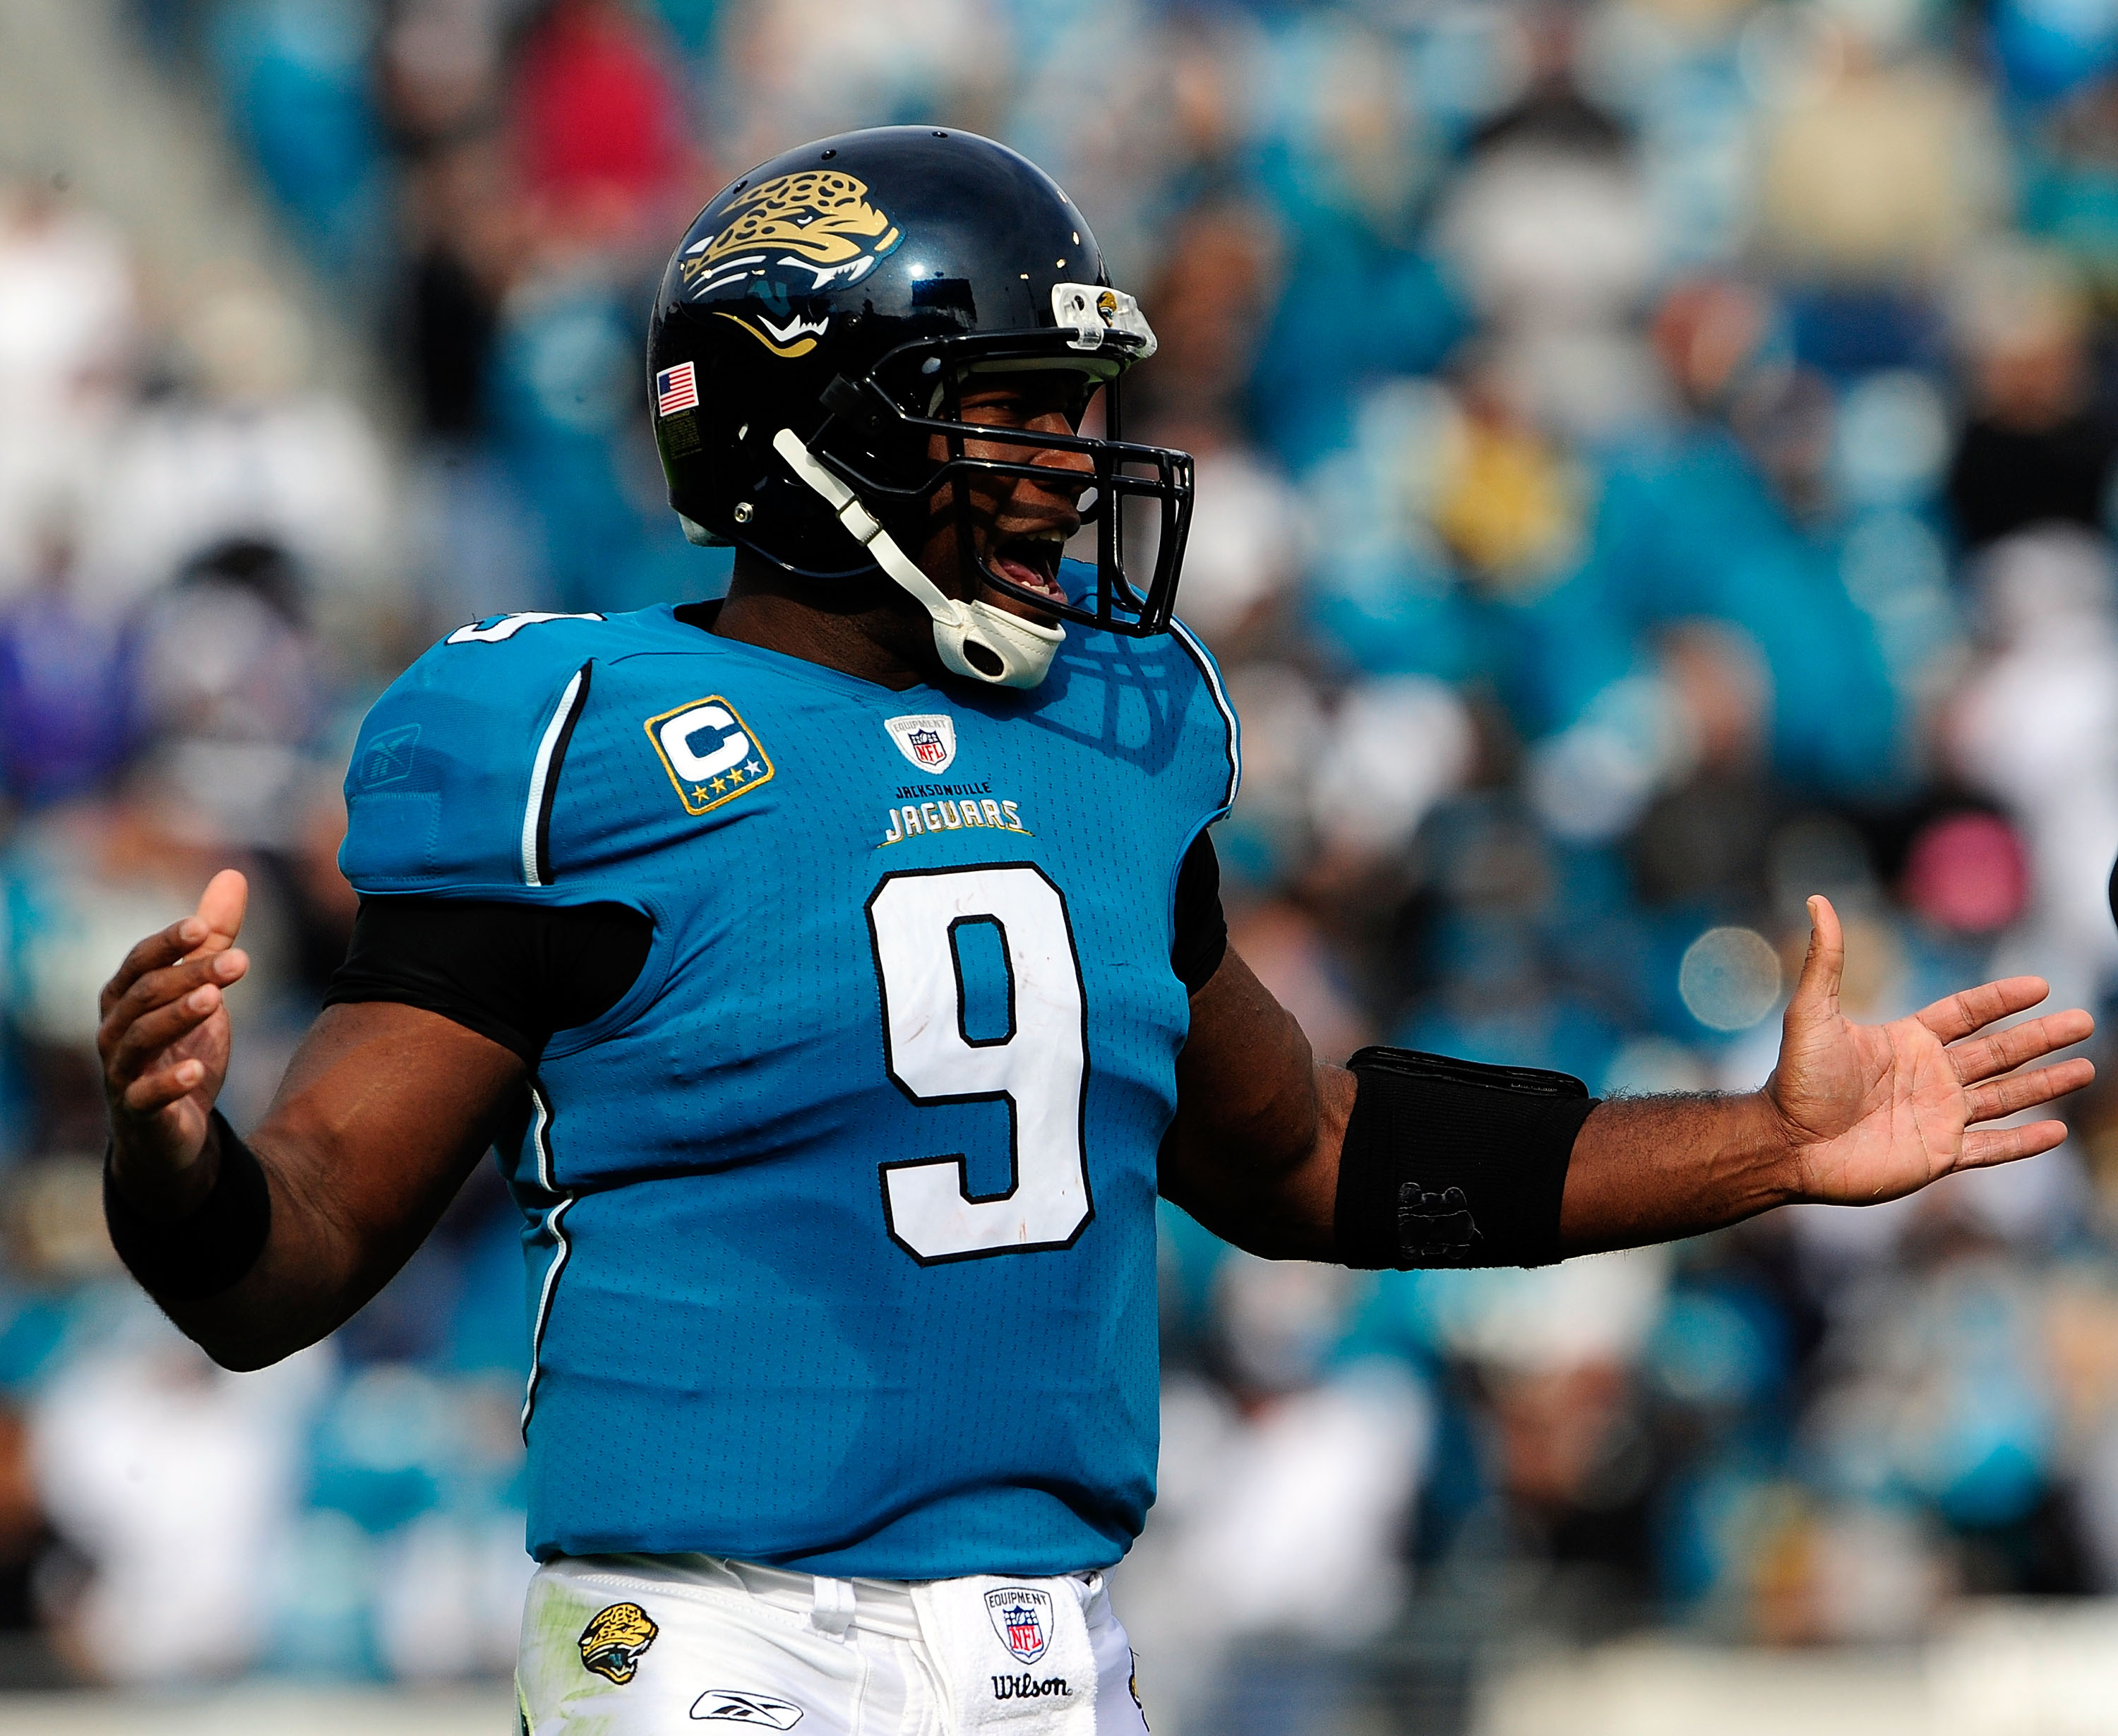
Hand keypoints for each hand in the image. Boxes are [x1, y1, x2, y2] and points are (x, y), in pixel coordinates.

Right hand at [97, 870, 250, 1212]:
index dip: (168, 943)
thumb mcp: (202, 989)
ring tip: (216, 1000)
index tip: (203, 926)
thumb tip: (234, 875)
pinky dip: (169, 1082)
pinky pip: (146, 1096)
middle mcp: (115, 1030)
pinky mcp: (138, 1111)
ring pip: (141, 1038)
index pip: (140, 962)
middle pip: (145, 995)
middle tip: (240, 961)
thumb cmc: (181, 1047)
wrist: (172, 1129)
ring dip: (177, 1017)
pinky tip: (198, 1069)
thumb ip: (215, 939)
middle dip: (190, 975)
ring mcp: (122, 1071)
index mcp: (126, 997)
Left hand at [1766, 895, 2094, 1205]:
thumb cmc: (1797, 1079)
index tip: (2042, 985)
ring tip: (2087, 1068)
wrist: (1787, 1144)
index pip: (1966, 1014)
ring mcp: (1937, 1117)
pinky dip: (2024, 1143)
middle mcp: (1928, 1077)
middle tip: (2084, 1021)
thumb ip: (1825, 959)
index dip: (2003, 999)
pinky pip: (1991, 1149)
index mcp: (1906, 1042)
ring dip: (2046, 1084)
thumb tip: (1816, 900)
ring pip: (2005, 1097)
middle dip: (2041, 1037)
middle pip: (1998, 1052)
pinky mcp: (1938, 1156)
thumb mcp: (1813, 1013)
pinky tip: (2055, 1131)